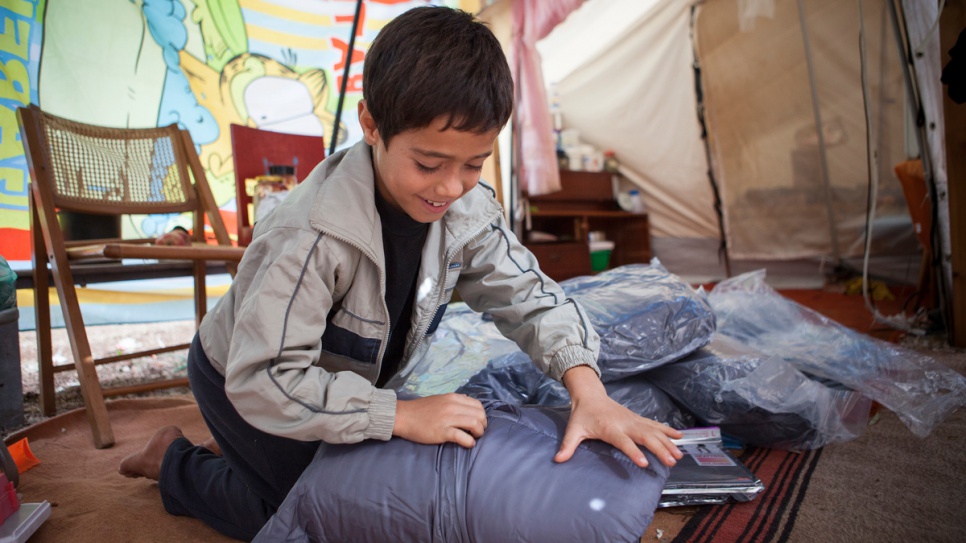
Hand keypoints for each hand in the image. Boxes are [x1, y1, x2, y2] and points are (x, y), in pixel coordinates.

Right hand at [393, 393, 486, 447]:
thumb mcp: (440, 399)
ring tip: (474, 438)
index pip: (478, 405)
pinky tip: (469, 444)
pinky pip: (463, 436)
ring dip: (478, 433)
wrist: (403, 416)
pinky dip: (469, 442)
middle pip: (479, 415)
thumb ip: (454, 400)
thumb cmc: (420, 409)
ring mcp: (448, 419)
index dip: (482, 415)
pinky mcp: (442, 431)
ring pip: (474, 424)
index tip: (478, 423)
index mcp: (453, 398)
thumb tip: (468, 400)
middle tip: (478, 432)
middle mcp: (453, 406)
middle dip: (483, 425)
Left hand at [555, 366, 682, 467]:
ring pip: (654, 431)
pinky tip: (680, 437)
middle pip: (645, 436)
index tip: (644, 463)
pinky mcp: (638, 419)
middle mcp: (625, 423)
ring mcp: (633, 420)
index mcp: (610, 428)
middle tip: (671, 462)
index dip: (634, 452)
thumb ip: (568, 445)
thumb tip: (558, 460)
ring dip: (667, 442)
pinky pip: (656, 425)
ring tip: (679, 455)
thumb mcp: (573, 429)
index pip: (623, 442)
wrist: (590, 395)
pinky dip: (668, 431)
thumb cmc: (582, 414)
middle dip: (659, 449)